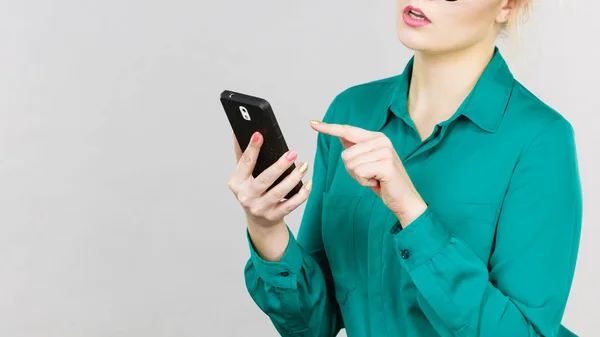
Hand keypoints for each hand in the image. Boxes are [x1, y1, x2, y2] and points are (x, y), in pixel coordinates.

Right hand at [228, 131, 311, 231]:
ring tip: (303, 166)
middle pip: (265, 179)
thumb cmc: (251, 191)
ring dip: (293, 178)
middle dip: (280, 166)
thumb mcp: (242, 175)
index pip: (245, 163)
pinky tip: (308, 183)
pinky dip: (301, 195)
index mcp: (237, 182)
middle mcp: (246, 196)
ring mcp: (260, 208)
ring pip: (279, 192)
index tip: (259, 134)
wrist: (258, 221)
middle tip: (293, 153)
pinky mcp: (274, 216)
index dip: (252, 148)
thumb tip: (236, 132)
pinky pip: (290, 205)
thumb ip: (241, 155)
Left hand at [310, 120, 426, 226]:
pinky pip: (358, 172)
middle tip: (370, 175)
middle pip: (345, 154)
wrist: (405, 199)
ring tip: (374, 179)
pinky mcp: (385, 164)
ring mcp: (385, 151)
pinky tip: (377, 183)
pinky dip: (364, 182)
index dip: (329, 128)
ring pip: (350, 164)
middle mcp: (382, 141)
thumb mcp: (368, 162)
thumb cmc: (384, 181)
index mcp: (377, 137)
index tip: (312, 124)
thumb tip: (341, 136)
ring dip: (358, 177)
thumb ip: (356, 148)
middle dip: (352, 170)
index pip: (348, 130)